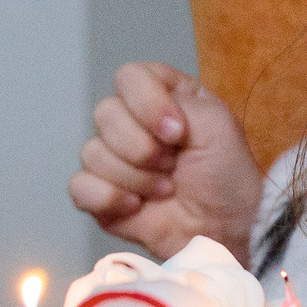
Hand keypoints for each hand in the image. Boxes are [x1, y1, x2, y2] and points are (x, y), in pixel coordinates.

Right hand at [69, 62, 263, 263]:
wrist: (225, 229)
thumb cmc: (227, 176)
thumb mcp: (217, 123)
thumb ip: (179, 100)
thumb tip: (141, 120)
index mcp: (160, 95)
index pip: (129, 77)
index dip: (148, 104)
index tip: (177, 132)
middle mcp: (132, 122)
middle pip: (105, 115)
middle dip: (143, 148)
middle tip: (173, 166)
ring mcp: (114, 159)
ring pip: (92, 153)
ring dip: (135, 178)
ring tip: (165, 190)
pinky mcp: (101, 196)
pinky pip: (79, 187)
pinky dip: (108, 198)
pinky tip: (136, 207)